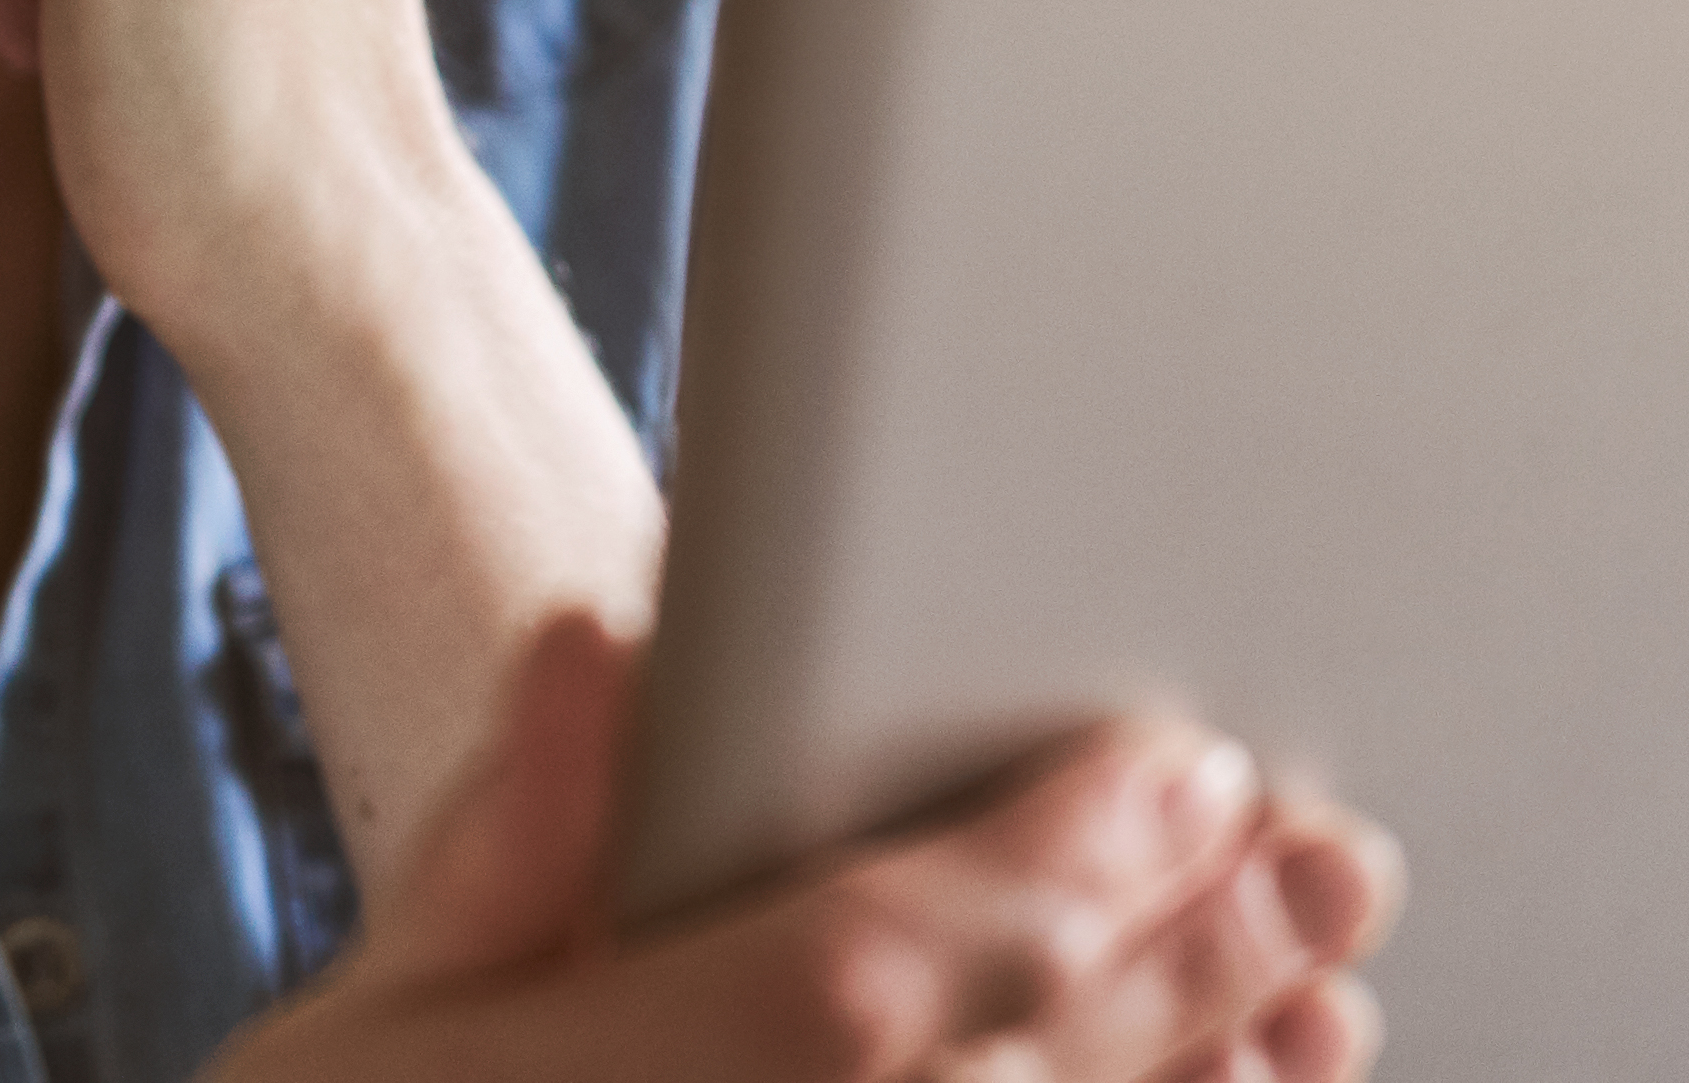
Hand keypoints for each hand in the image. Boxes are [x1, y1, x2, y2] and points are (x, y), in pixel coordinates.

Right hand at [218, 618, 1400, 1082]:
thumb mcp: (359, 1035)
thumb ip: (508, 852)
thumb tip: (604, 648)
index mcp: (625, 1078)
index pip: (877, 963)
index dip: (1052, 858)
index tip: (1177, 763)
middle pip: (1018, 1073)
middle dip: (1194, 958)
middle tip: (1330, 862)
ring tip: (1321, 1010)